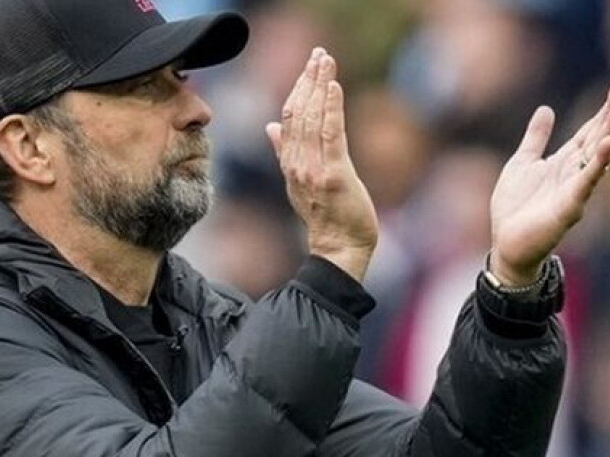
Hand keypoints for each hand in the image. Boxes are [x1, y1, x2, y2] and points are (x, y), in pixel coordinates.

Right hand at [266, 49, 377, 282]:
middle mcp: (297, 163)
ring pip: (313, 119)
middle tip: (319, 54)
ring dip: (320, 86)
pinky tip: (334, 86)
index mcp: (289, 163)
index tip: (309, 66)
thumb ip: (284, 152)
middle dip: (308, 80)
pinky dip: (331, 108)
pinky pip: (331, 135)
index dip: (298, 89)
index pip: (289, 118)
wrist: (338, 248)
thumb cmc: (327, 217)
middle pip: (299, 113)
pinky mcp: (334, 174)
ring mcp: (313, 169)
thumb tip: (271, 126)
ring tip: (326, 61)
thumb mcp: (300, 181)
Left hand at [489, 79, 609, 285]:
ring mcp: (574, 190)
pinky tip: (609, 147)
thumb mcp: (522, 163)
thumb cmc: (515, 208)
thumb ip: (536, 138)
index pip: (589, 130)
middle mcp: (574, 173)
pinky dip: (597, 165)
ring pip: (597, 156)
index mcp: (564, 161)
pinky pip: (586, 183)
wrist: (506, 244)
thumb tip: (546, 109)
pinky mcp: (569, 207)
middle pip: (598, 138)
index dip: (603, 109)